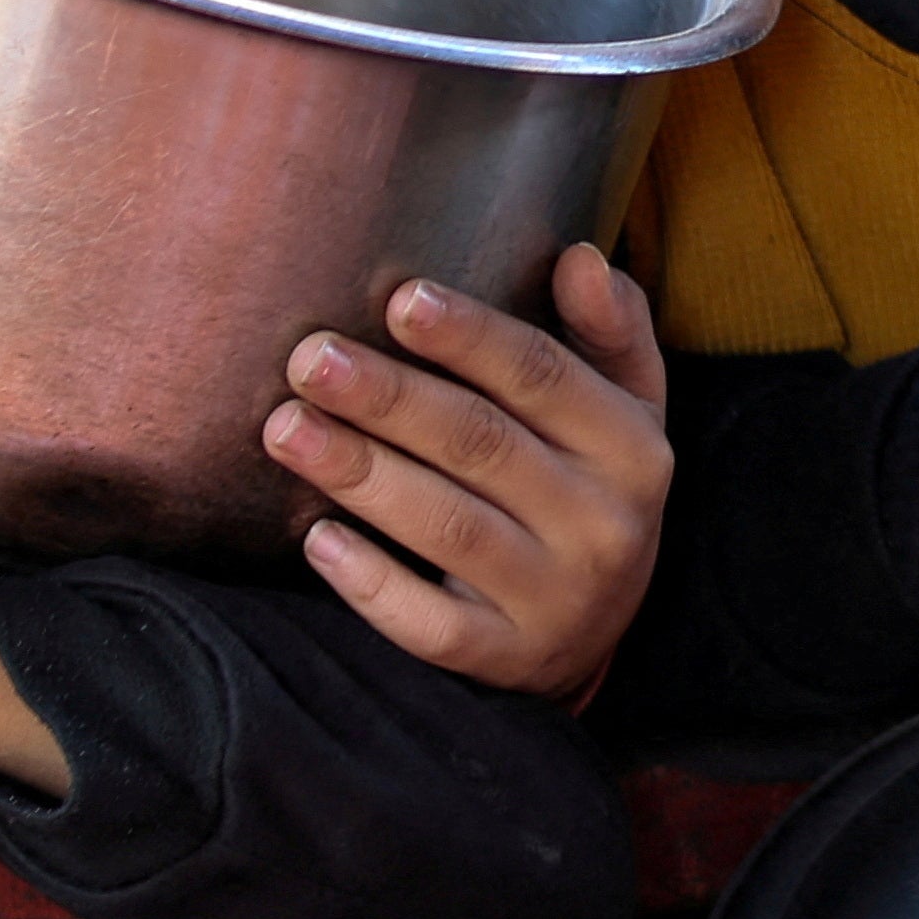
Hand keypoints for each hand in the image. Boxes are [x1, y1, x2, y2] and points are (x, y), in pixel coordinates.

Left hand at [260, 248, 673, 696]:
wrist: (591, 633)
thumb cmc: (583, 489)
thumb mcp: (620, 410)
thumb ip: (607, 332)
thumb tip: (581, 257)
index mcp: (633, 447)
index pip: (544, 377)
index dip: (471, 337)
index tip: (399, 299)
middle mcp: (605, 525)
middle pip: (481, 445)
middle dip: (389, 398)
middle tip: (309, 358)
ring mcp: (556, 599)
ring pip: (447, 529)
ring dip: (360, 474)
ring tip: (285, 429)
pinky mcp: (507, 661)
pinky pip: (431, 625)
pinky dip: (371, 582)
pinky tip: (316, 538)